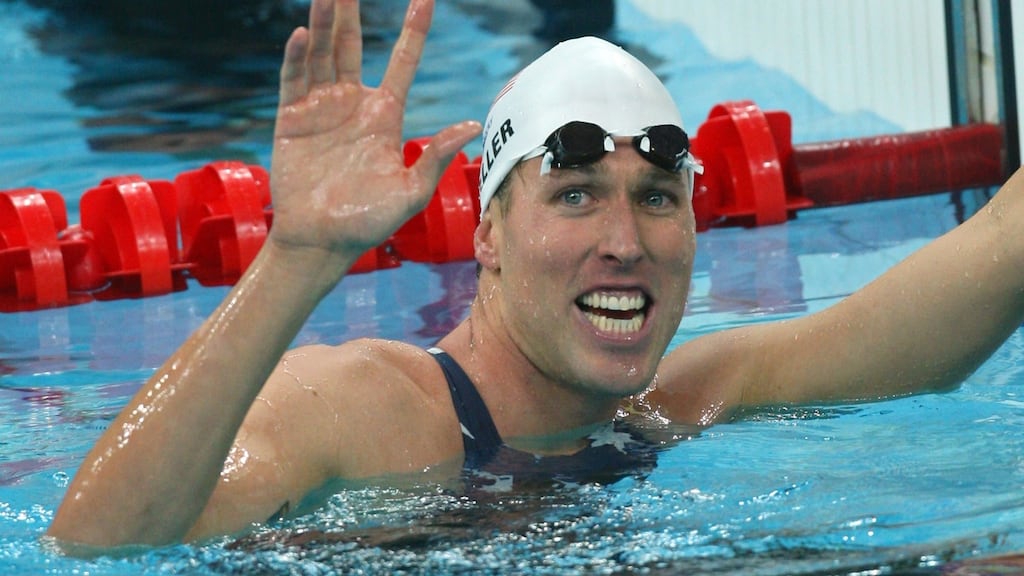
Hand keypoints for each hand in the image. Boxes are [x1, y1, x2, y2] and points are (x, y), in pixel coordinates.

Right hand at [268, 0, 480, 263]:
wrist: (322, 241)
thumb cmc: (369, 222)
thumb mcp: (410, 192)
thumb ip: (434, 158)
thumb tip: (470, 127)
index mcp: (384, 115)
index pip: (402, 62)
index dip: (413, 30)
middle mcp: (352, 104)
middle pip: (350, 46)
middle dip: (349, 14)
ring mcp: (320, 108)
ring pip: (321, 54)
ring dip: (323, 24)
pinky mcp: (291, 119)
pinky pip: (294, 80)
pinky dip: (296, 57)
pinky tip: (302, 34)